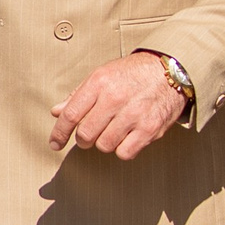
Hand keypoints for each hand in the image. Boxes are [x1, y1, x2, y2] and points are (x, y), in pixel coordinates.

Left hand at [51, 51, 187, 164]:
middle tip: (90, 135)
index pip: (71, 114)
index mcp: (100, 82)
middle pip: (86, 135)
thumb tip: (56, 111)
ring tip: (113, 130)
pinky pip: (125, 153)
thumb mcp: (103, 74)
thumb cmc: (133, 73)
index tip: (54, 144)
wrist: (170, 71)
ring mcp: (133, 114)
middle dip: (83, 140)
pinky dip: (123, 149)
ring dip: (104, 143)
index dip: (59, 133)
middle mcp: (115, 98)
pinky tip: (127, 137)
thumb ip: (79, 94)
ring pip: (104, 146)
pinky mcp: (150, 129)